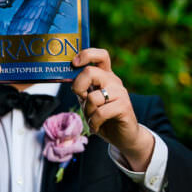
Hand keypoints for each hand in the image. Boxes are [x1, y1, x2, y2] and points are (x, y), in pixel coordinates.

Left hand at [71, 47, 153, 169]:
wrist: (124, 137)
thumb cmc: (104, 118)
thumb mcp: (89, 102)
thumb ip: (82, 90)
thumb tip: (68, 78)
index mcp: (105, 76)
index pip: (100, 55)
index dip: (86, 54)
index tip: (73, 63)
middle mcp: (113, 81)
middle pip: (91, 72)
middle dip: (78, 87)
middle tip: (81, 98)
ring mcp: (120, 93)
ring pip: (92, 97)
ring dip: (87, 112)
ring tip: (92, 119)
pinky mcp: (124, 107)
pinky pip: (100, 113)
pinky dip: (93, 123)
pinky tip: (96, 127)